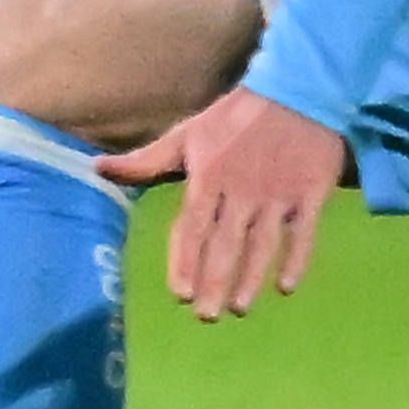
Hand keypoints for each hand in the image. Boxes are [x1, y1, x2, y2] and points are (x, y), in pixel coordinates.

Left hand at [101, 87, 349, 318]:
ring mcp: (278, 194)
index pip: (193, 227)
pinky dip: (297, 260)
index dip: (185, 261)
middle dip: (214, 281)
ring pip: (262, 244)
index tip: (180, 294)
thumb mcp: (187, 133)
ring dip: (250, 277)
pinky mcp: (311, 194)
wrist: (298, 92)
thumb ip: (146, 159)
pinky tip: (286, 287)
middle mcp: (242, 190)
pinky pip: (304, 233)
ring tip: (238, 308)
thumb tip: (97, 168)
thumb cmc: (235, 118)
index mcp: (209, 176)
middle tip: (206, 317)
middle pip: (225, 243)